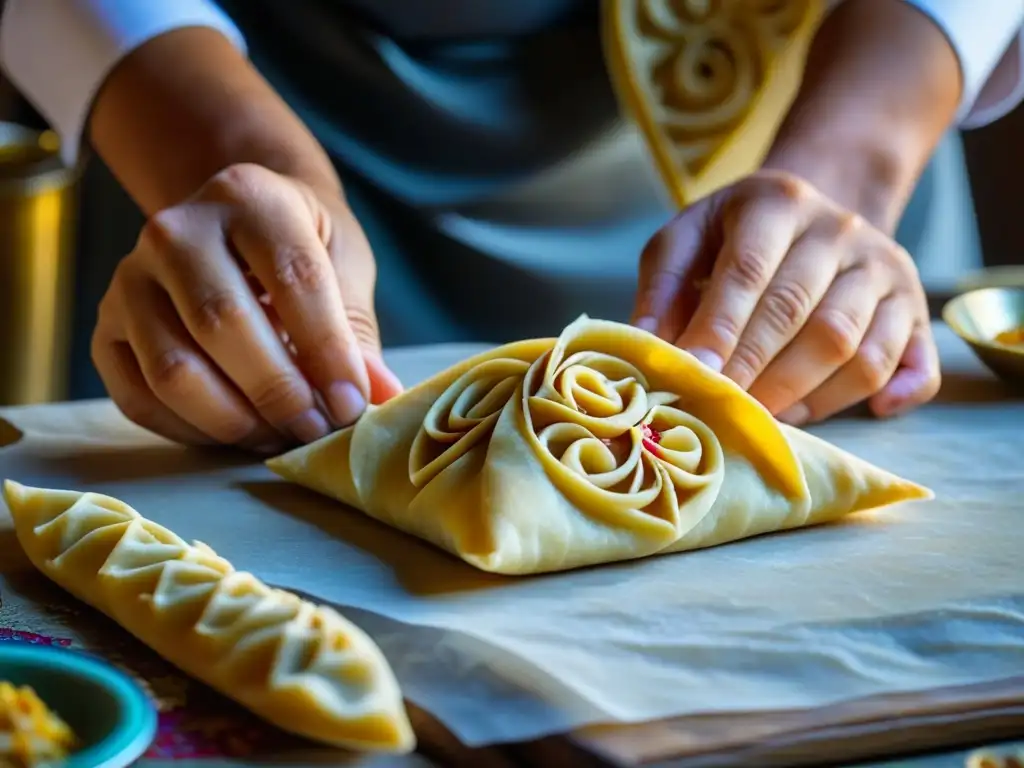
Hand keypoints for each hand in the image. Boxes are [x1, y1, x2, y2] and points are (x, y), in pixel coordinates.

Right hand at [93, 163, 402, 452]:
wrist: (238, 224)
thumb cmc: (303, 245)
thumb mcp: (344, 265)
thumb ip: (356, 330)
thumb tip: (378, 396)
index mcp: (250, 197)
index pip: (293, 278)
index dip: (327, 351)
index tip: (352, 404)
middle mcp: (176, 230)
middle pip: (222, 323)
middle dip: (279, 392)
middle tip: (317, 429)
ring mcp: (130, 278)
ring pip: (173, 369)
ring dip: (234, 421)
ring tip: (281, 435)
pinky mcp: (106, 327)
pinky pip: (138, 398)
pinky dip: (192, 432)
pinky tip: (238, 433)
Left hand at [632, 170, 939, 424]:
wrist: (811, 213)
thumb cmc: (733, 237)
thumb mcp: (687, 240)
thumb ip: (663, 288)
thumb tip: (646, 347)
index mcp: (776, 203)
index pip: (750, 272)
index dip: (721, 329)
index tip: (695, 375)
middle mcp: (840, 231)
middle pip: (804, 316)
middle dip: (757, 372)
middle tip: (722, 412)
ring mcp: (884, 269)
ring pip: (854, 346)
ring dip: (806, 395)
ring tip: (764, 420)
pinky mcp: (913, 306)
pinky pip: (911, 362)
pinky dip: (892, 394)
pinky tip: (869, 414)